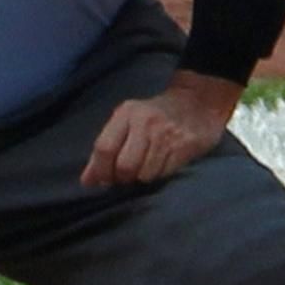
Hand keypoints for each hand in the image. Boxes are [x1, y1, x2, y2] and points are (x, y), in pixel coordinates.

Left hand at [81, 70, 242, 186]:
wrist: (198, 103)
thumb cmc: (154, 116)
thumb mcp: (127, 122)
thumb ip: (105, 149)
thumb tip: (86, 182)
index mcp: (126, 113)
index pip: (104, 147)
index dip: (100, 171)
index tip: (101, 181)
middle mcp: (145, 122)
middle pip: (124, 165)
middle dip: (122, 178)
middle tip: (125, 177)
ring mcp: (166, 134)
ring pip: (144, 174)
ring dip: (141, 179)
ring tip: (145, 169)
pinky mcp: (184, 147)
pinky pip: (163, 174)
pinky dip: (158, 176)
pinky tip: (160, 165)